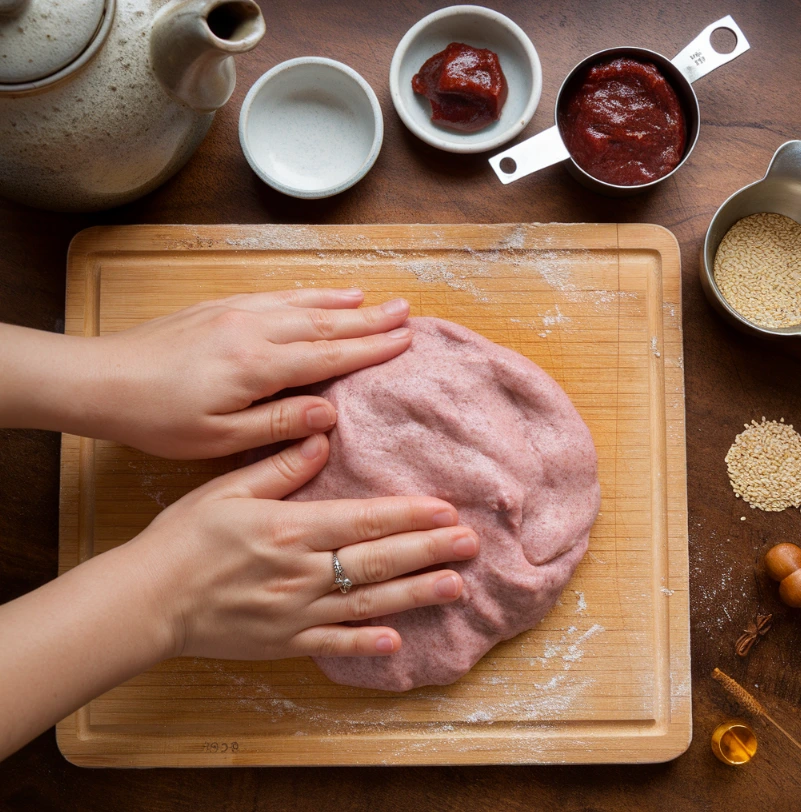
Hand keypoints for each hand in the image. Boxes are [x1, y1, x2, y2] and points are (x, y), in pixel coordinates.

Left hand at [84, 287, 411, 457]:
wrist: (103, 380)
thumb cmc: (159, 418)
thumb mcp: (220, 438)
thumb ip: (278, 423)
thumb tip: (329, 412)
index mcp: (257, 365)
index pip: (329, 354)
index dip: (370, 348)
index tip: (404, 341)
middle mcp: (253, 329)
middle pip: (325, 321)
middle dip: (369, 318)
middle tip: (406, 312)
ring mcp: (236, 312)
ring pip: (302, 303)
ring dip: (342, 301)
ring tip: (374, 298)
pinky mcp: (220, 307)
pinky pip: (275, 295)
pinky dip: (305, 293)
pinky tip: (318, 293)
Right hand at [132, 433, 478, 659]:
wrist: (147, 600)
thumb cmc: (183, 538)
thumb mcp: (226, 490)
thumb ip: (278, 468)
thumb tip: (321, 437)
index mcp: (290, 529)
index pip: (363, 521)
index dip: (408, 516)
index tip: (445, 509)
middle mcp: (301, 572)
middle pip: (377, 560)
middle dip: (428, 550)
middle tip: (470, 543)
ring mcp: (296, 612)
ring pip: (368, 603)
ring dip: (415, 594)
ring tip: (455, 586)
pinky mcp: (284, 643)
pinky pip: (333, 645)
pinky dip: (366, 643)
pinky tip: (399, 640)